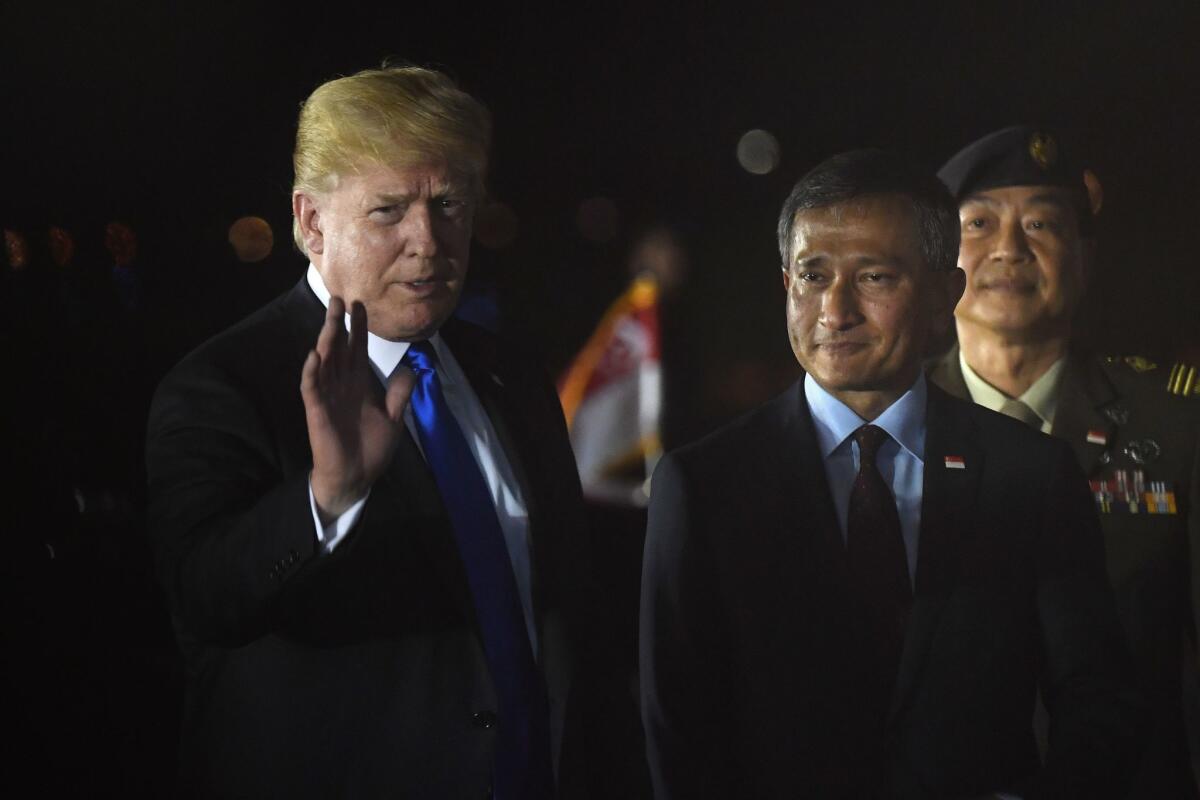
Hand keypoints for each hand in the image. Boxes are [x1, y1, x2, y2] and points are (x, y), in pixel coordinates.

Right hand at [300, 297, 414, 520]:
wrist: (356, 476)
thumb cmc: (371, 449)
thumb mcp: (393, 419)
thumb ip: (399, 394)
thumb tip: (410, 370)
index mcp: (359, 384)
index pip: (357, 350)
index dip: (359, 328)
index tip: (361, 305)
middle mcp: (342, 385)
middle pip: (339, 348)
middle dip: (339, 324)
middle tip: (340, 298)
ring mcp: (328, 396)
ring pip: (325, 361)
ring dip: (326, 340)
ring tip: (331, 318)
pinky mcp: (317, 411)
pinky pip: (312, 387)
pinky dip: (312, 372)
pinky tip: (315, 355)